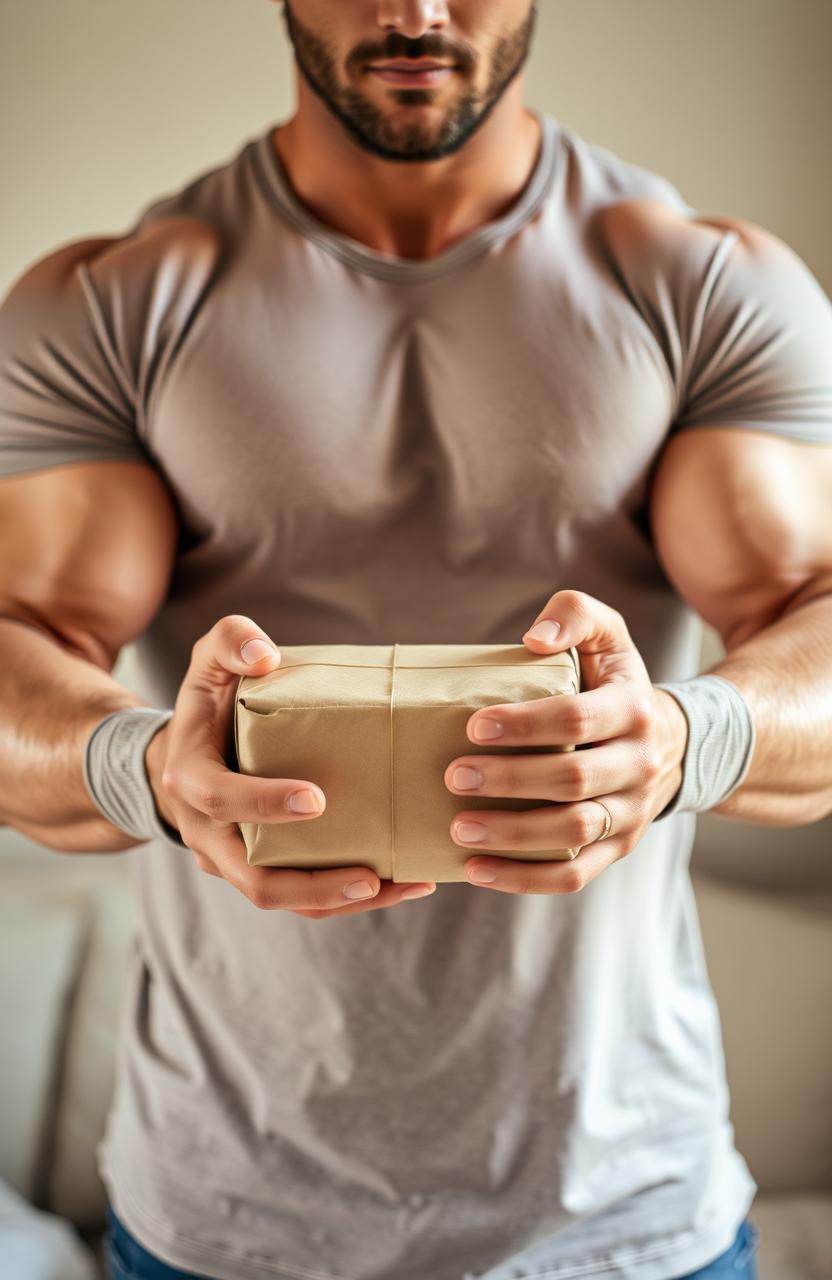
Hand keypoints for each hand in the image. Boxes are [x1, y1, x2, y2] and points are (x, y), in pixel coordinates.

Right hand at [145, 615, 436, 916]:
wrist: (180, 755)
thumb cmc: (206, 704)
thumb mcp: (208, 660)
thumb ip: (231, 640)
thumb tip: (265, 653)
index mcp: (191, 779)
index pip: (221, 800)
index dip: (264, 804)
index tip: (318, 799)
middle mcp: (206, 833)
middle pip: (253, 877)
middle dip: (314, 884)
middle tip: (372, 876)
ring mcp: (230, 860)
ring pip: (281, 898)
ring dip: (341, 901)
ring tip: (402, 885)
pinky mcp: (258, 869)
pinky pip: (298, 897)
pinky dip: (345, 898)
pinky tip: (398, 883)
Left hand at [444, 590, 688, 893]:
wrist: (669, 741)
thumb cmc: (611, 682)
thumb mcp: (606, 634)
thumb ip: (574, 614)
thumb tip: (534, 639)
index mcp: (633, 710)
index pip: (576, 719)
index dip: (524, 725)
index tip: (473, 726)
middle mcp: (639, 765)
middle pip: (573, 781)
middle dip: (510, 781)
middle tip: (453, 776)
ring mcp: (630, 813)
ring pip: (573, 834)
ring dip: (512, 836)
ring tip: (459, 828)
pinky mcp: (616, 849)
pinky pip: (574, 876)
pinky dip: (525, 880)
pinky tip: (477, 871)